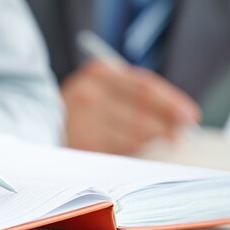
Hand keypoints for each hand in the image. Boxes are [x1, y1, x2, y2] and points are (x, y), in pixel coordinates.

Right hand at [60, 58, 200, 154]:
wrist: (39, 119)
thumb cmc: (83, 105)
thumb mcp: (102, 86)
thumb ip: (133, 95)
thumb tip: (178, 117)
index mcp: (98, 72)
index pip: (143, 87)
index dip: (171, 102)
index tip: (191, 115)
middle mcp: (88, 94)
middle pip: (139, 113)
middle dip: (167, 127)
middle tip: (184, 138)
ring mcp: (81, 121)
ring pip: (130, 136)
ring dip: (154, 145)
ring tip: (170, 147)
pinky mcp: (79, 145)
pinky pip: (117, 153)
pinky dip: (135, 155)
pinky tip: (146, 157)